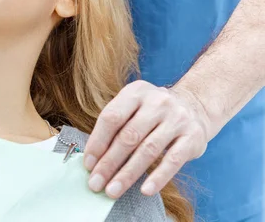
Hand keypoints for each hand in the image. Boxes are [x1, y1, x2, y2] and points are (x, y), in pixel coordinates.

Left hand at [83, 80, 210, 198]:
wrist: (194, 106)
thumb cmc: (152, 113)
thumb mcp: (133, 108)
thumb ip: (115, 128)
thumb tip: (93, 161)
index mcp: (135, 92)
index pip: (112, 117)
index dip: (97, 142)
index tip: (88, 165)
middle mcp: (157, 102)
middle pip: (128, 136)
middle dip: (109, 163)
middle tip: (96, 183)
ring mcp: (177, 119)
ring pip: (148, 150)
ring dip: (128, 174)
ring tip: (113, 190)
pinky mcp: (193, 137)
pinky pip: (173, 160)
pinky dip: (158, 177)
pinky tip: (145, 190)